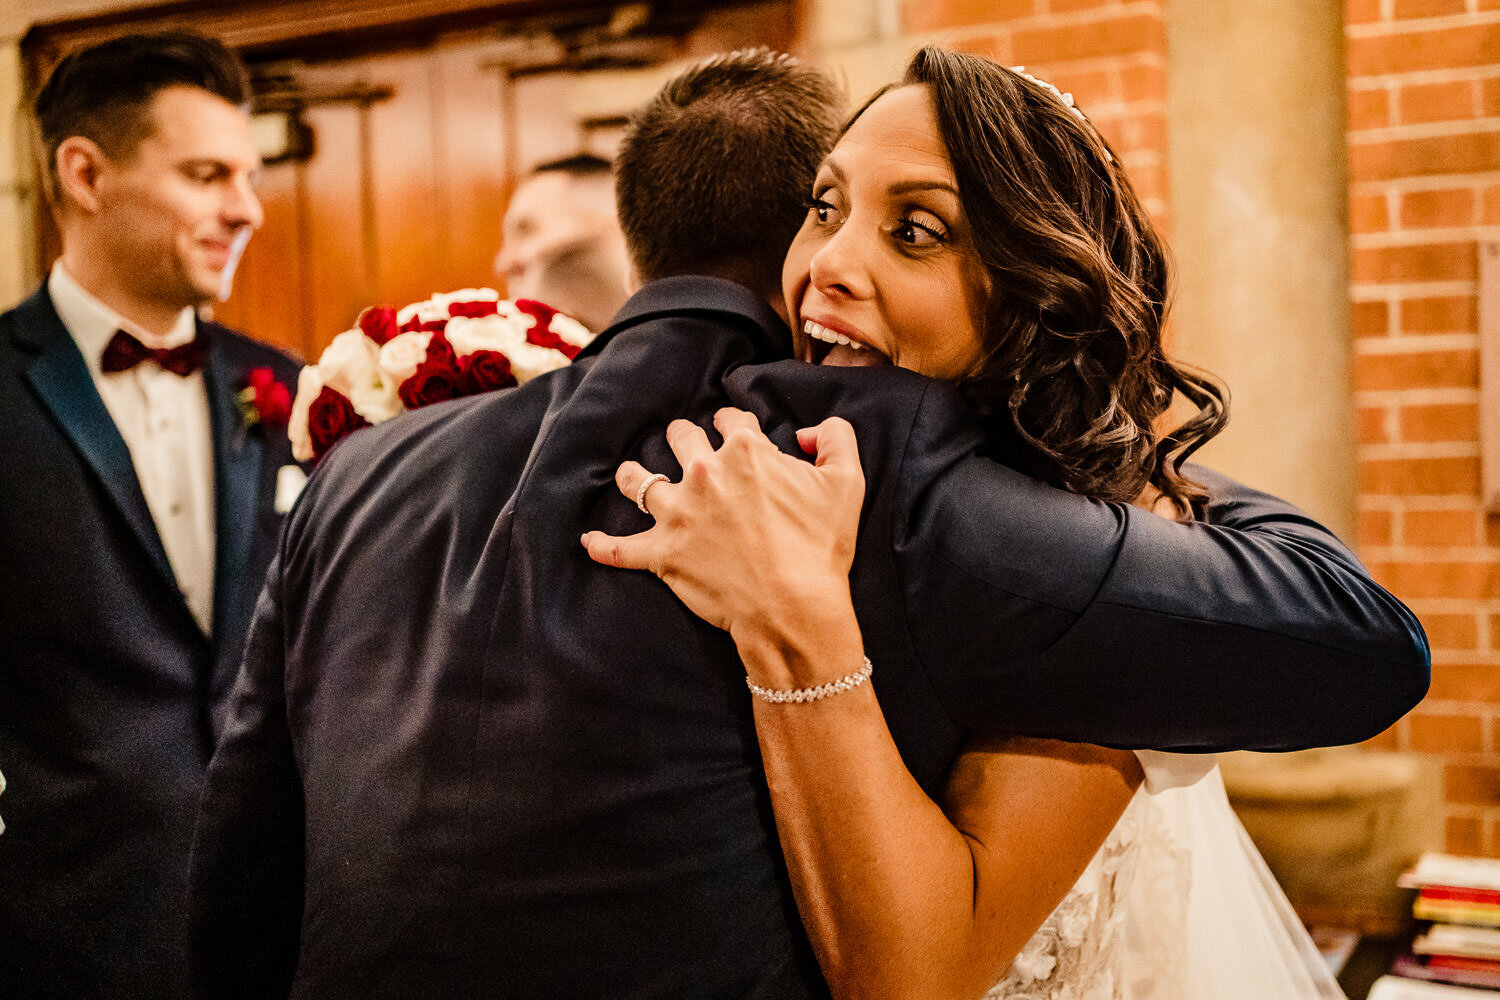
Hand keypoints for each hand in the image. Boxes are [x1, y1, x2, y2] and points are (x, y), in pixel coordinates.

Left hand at [581, 408, 865, 645]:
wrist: (793, 607)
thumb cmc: (820, 548)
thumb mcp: (847, 483)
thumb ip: (837, 438)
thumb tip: (810, 431)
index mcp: (746, 452)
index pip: (730, 418)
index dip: (733, 424)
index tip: (733, 433)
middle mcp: (705, 474)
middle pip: (680, 437)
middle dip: (683, 439)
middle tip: (687, 449)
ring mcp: (678, 514)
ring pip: (639, 481)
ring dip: (634, 476)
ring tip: (632, 475)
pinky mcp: (663, 553)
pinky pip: (619, 549)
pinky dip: (602, 546)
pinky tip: (588, 542)